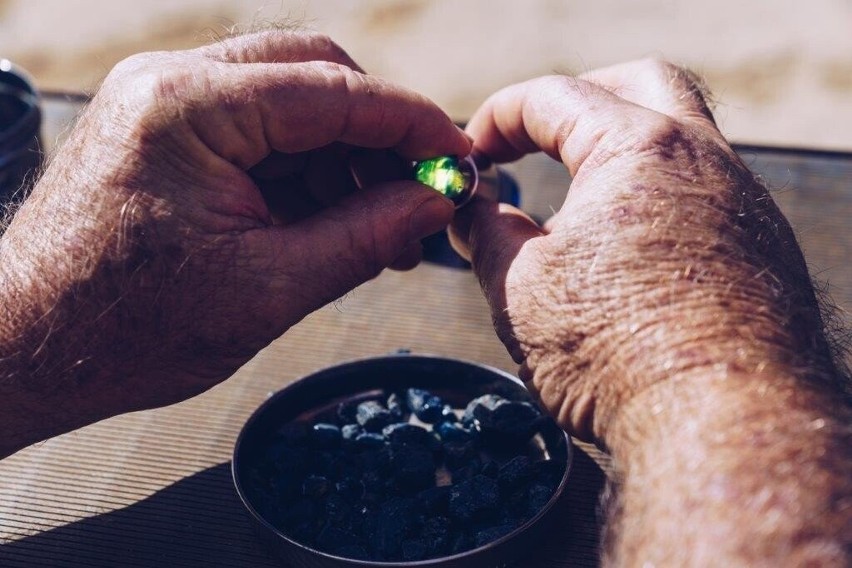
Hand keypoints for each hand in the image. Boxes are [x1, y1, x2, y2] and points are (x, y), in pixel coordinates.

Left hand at [0, 31, 468, 451]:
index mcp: (189, 108)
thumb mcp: (269, 289)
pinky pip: (259, 132)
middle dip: (378, 136)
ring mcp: (165, 103)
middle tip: (423, 192)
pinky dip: (306, 172)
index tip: (460, 156)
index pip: (333, 91)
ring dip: (344, 160)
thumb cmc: (130, 327)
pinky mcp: (167, 132)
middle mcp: (171, 83)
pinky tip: (335, 223)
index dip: (411, 123)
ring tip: (383, 229)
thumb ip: (365, 236)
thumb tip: (437, 201)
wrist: (30, 349)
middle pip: (315, 76)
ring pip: (291, 103)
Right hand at [449, 59, 838, 442]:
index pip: (554, 96)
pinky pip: (703, 196)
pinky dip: (656, 200)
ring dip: (621, 155)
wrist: (717, 423)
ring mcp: (740, 201)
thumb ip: (487, 233)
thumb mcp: (518, 287)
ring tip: (577, 204)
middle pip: (641, 85)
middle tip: (539, 135)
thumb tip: (474, 211)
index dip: (498, 116)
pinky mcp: (759, 247)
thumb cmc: (615, 355)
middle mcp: (702, 159)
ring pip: (680, 141)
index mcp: (637, 148)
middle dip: (579, 101)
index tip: (475, 153)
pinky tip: (626, 253)